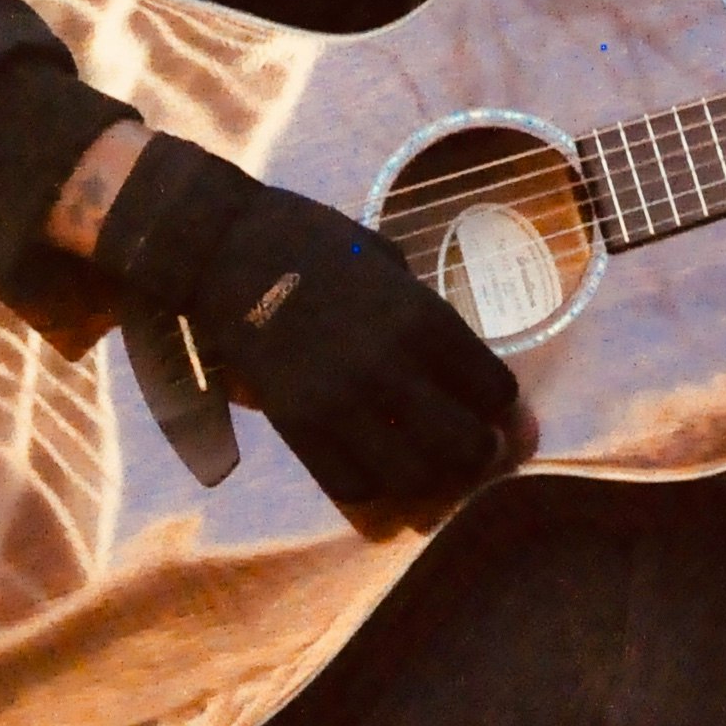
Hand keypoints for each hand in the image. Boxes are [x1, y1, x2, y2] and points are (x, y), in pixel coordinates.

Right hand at [88, 132, 519, 509]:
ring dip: (432, 479)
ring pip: (414, 477)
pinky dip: (372, 484)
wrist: (223, 249)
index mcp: (421, 315)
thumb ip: (421, 309)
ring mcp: (342, 403)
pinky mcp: (298, 426)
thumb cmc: (310, 241)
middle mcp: (391, 366)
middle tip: (477, 448)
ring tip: (429, 465)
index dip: (502, 403)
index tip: (495, 404)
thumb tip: (453, 357)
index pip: (495, 388)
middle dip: (482, 453)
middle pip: (466, 445)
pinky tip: (374, 465)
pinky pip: (351, 484)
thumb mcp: (385, 259)